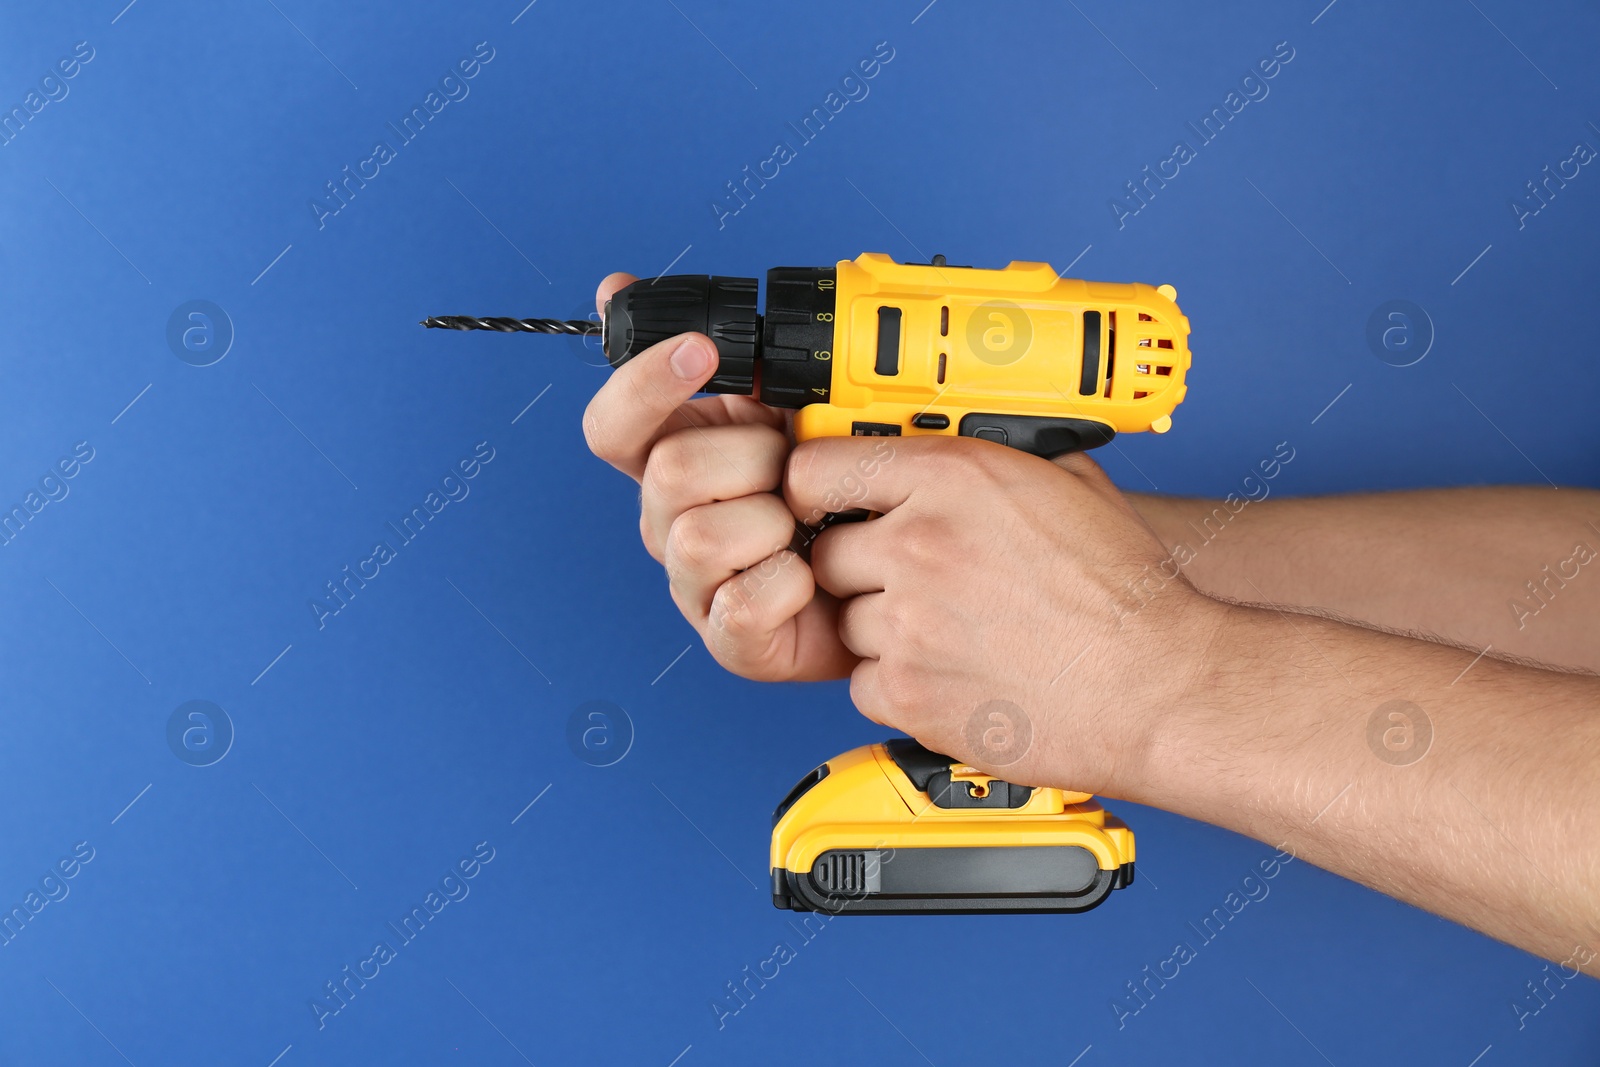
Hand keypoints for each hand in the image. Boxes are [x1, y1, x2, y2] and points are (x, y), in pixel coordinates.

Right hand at [581, 273, 857, 681]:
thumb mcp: (789, 406)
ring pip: (698, 536)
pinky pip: (742, 603)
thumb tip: (615, 289)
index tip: (702, 349)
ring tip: (808, 524)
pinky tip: (812, 572)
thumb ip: (726, 354)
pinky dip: (790, 581)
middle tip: (792, 465)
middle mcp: (672, 520)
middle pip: (667, 471)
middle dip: (747, 458)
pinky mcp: (730, 638)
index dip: (645, 383)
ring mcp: (695, 582)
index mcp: (675, 458)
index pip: (614, 424)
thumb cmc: (836, 490)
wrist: (898, 574)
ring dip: (772, 520)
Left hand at [785, 435, 1228, 795]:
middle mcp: (919, 545)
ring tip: (955, 634)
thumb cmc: (1127, 595)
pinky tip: (954, 675)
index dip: (817, 490)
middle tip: (919, 583)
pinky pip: (864, 683)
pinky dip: (898, 684)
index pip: (818, 468)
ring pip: (848, 622)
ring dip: (885, 630)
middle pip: (828, 553)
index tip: (825, 505)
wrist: (1159, 687)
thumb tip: (965, 445)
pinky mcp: (909, 693)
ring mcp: (909, 624)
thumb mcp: (1070, 485)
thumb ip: (998, 460)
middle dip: (863, 569)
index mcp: (952, 480)